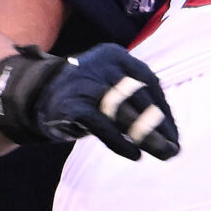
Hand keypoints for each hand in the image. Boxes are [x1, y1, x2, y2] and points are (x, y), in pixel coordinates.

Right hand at [40, 43, 179, 159]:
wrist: (36, 96)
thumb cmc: (84, 95)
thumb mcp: (111, 88)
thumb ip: (136, 102)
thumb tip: (169, 134)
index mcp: (115, 55)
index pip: (147, 81)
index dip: (164, 109)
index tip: (174, 134)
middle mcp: (101, 64)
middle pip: (138, 97)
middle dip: (159, 126)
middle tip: (173, 150)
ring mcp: (85, 84)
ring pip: (124, 111)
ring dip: (147, 135)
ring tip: (164, 153)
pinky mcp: (72, 105)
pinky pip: (102, 126)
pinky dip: (120, 142)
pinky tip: (134, 154)